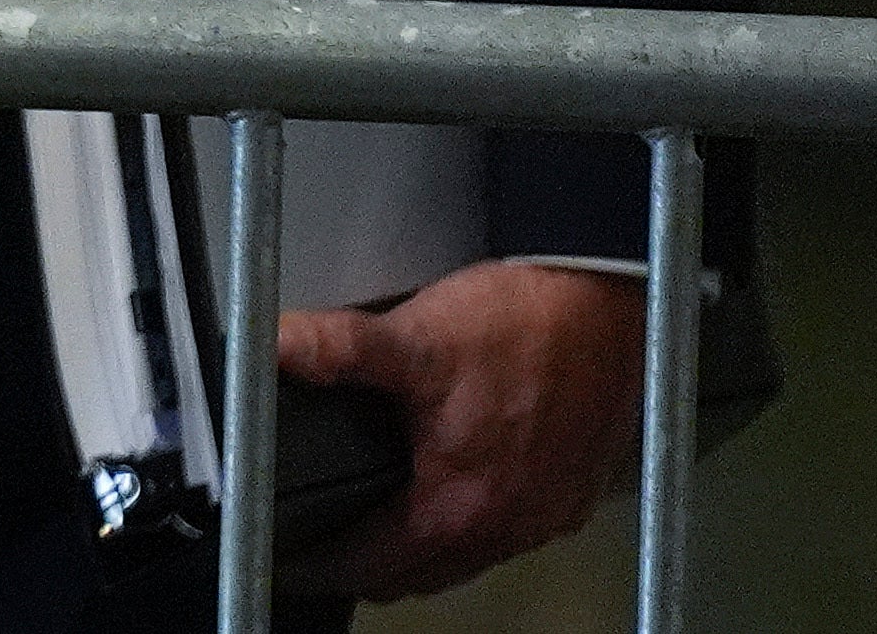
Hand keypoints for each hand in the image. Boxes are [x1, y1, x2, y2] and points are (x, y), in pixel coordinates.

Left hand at [275, 260, 643, 600]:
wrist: (603, 300)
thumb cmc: (525, 324)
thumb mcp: (411, 337)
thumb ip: (334, 349)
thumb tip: (273, 347)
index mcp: (462, 504)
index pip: (376, 566)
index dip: (324, 565)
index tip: (294, 559)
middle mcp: (512, 523)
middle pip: (424, 576)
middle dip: (372, 568)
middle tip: (330, 548)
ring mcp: (550, 512)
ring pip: (472, 559)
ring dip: (426, 551)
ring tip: (384, 527)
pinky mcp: (576, 491)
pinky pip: (515, 532)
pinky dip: (476, 526)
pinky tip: (460, 493)